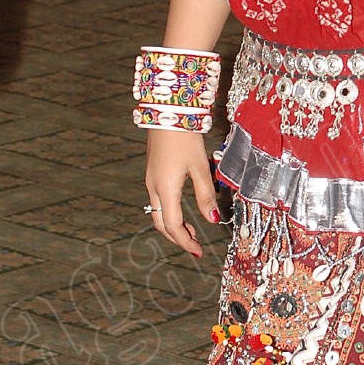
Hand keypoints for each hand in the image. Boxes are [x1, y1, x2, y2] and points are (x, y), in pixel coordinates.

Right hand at [145, 128, 218, 257]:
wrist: (167, 113)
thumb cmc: (185, 138)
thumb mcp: (200, 168)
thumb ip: (206, 195)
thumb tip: (212, 219)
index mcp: (165, 189)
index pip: (173, 226)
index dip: (186, 241)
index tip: (198, 251)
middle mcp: (153, 187)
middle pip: (161, 223)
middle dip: (177, 238)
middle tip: (194, 245)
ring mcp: (150, 180)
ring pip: (157, 212)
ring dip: (173, 225)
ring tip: (191, 231)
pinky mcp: (152, 172)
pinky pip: (157, 200)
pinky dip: (169, 212)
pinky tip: (182, 209)